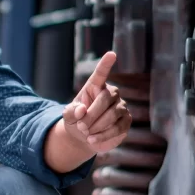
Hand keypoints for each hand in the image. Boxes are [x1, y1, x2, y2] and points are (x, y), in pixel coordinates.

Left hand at [44, 51, 130, 173]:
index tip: (111, 54)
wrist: (84, 137)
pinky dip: (104, 135)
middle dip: (92, 115)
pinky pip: (119, 127)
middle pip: (106, 98)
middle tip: (81, 127)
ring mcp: (121, 107)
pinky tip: (93, 140)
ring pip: (113, 113)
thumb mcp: (68, 116)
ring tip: (86, 134)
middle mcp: (111, 93)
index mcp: (95, 87)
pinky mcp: (126, 121)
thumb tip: (81, 110)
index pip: (101, 73)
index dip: (106, 64)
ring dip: (98, 126)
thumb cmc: (76, 121)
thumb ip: (71, 111)